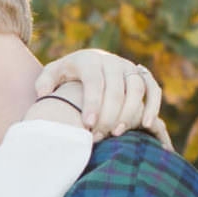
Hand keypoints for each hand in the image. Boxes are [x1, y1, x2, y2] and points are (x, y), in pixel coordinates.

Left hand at [34, 49, 169, 147]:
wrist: (86, 62)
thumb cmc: (66, 75)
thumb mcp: (51, 75)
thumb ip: (44, 82)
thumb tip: (44, 93)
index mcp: (89, 60)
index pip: (94, 81)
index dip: (92, 103)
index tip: (88, 124)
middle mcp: (112, 61)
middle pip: (115, 89)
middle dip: (108, 115)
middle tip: (99, 136)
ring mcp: (129, 67)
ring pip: (136, 89)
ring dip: (130, 112)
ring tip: (116, 133)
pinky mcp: (141, 75)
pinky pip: (153, 89)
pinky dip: (153, 105)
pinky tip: (146, 124)